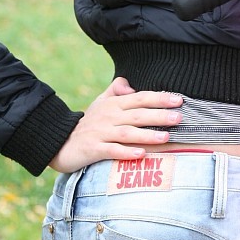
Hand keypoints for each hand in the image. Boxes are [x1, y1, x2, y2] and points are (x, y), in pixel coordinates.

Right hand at [49, 77, 182, 172]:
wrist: (60, 141)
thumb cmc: (88, 123)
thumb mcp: (100, 102)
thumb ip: (116, 91)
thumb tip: (131, 85)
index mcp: (113, 104)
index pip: (140, 98)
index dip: (159, 98)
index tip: (178, 100)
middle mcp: (109, 117)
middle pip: (137, 115)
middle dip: (159, 116)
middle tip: (179, 118)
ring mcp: (101, 133)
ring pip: (127, 133)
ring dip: (147, 135)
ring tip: (166, 138)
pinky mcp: (94, 149)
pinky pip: (112, 151)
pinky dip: (127, 153)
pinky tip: (141, 154)